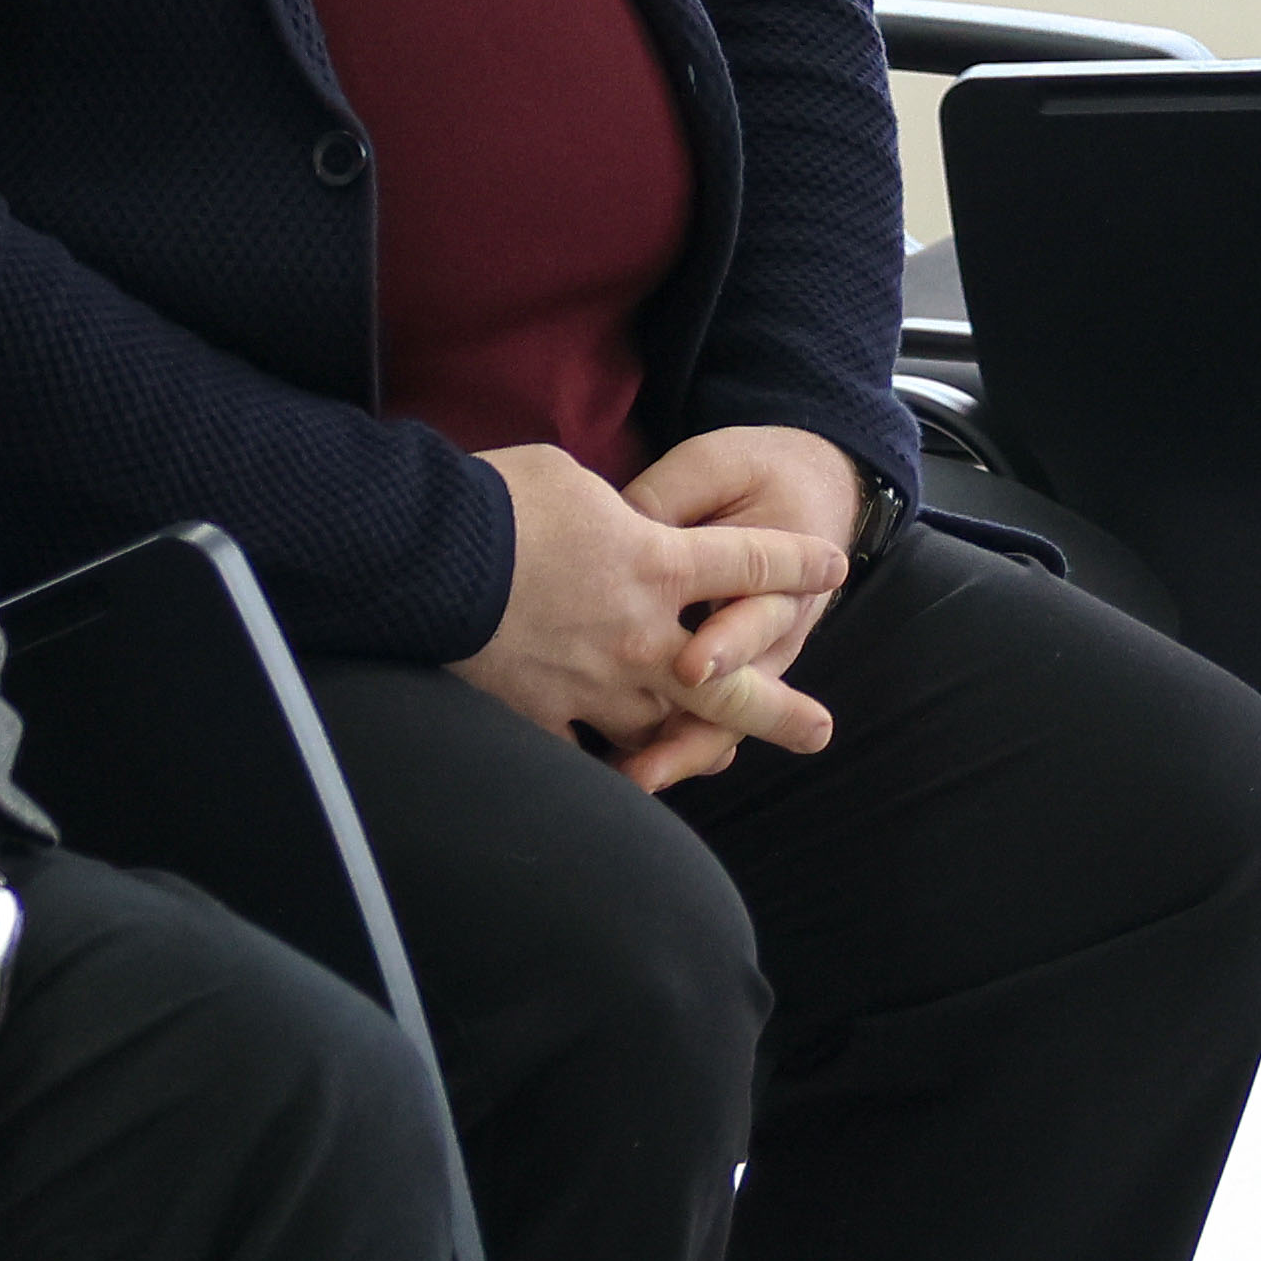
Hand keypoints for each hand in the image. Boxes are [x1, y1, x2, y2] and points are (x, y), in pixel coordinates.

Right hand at [456, 439, 846, 792]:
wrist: (428, 557)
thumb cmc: (498, 502)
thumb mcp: (571, 480)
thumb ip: (612, 513)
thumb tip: (614, 525)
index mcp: (656, 562)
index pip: (749, 563)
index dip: (798, 563)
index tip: (832, 567)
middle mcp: (641, 634)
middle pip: (729, 683)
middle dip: (779, 709)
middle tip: (818, 731)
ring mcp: (593, 684)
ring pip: (663, 731)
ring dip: (692, 743)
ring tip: (718, 755)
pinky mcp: (541, 717)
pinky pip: (585, 758)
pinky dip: (603, 767)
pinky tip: (617, 781)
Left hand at [617, 428, 861, 787]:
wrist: (818, 488)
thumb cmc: (759, 473)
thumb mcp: (717, 465)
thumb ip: (670, 500)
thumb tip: (613, 533)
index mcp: (785, 573)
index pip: (754, 614)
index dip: (725, 643)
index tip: (690, 664)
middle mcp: (777, 629)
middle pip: (742, 696)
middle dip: (694, 732)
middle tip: (648, 763)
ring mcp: (757, 661)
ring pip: (723, 721)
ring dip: (679, 754)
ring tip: (632, 782)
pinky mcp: (735, 673)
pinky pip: (708, 720)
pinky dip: (672, 747)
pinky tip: (621, 772)